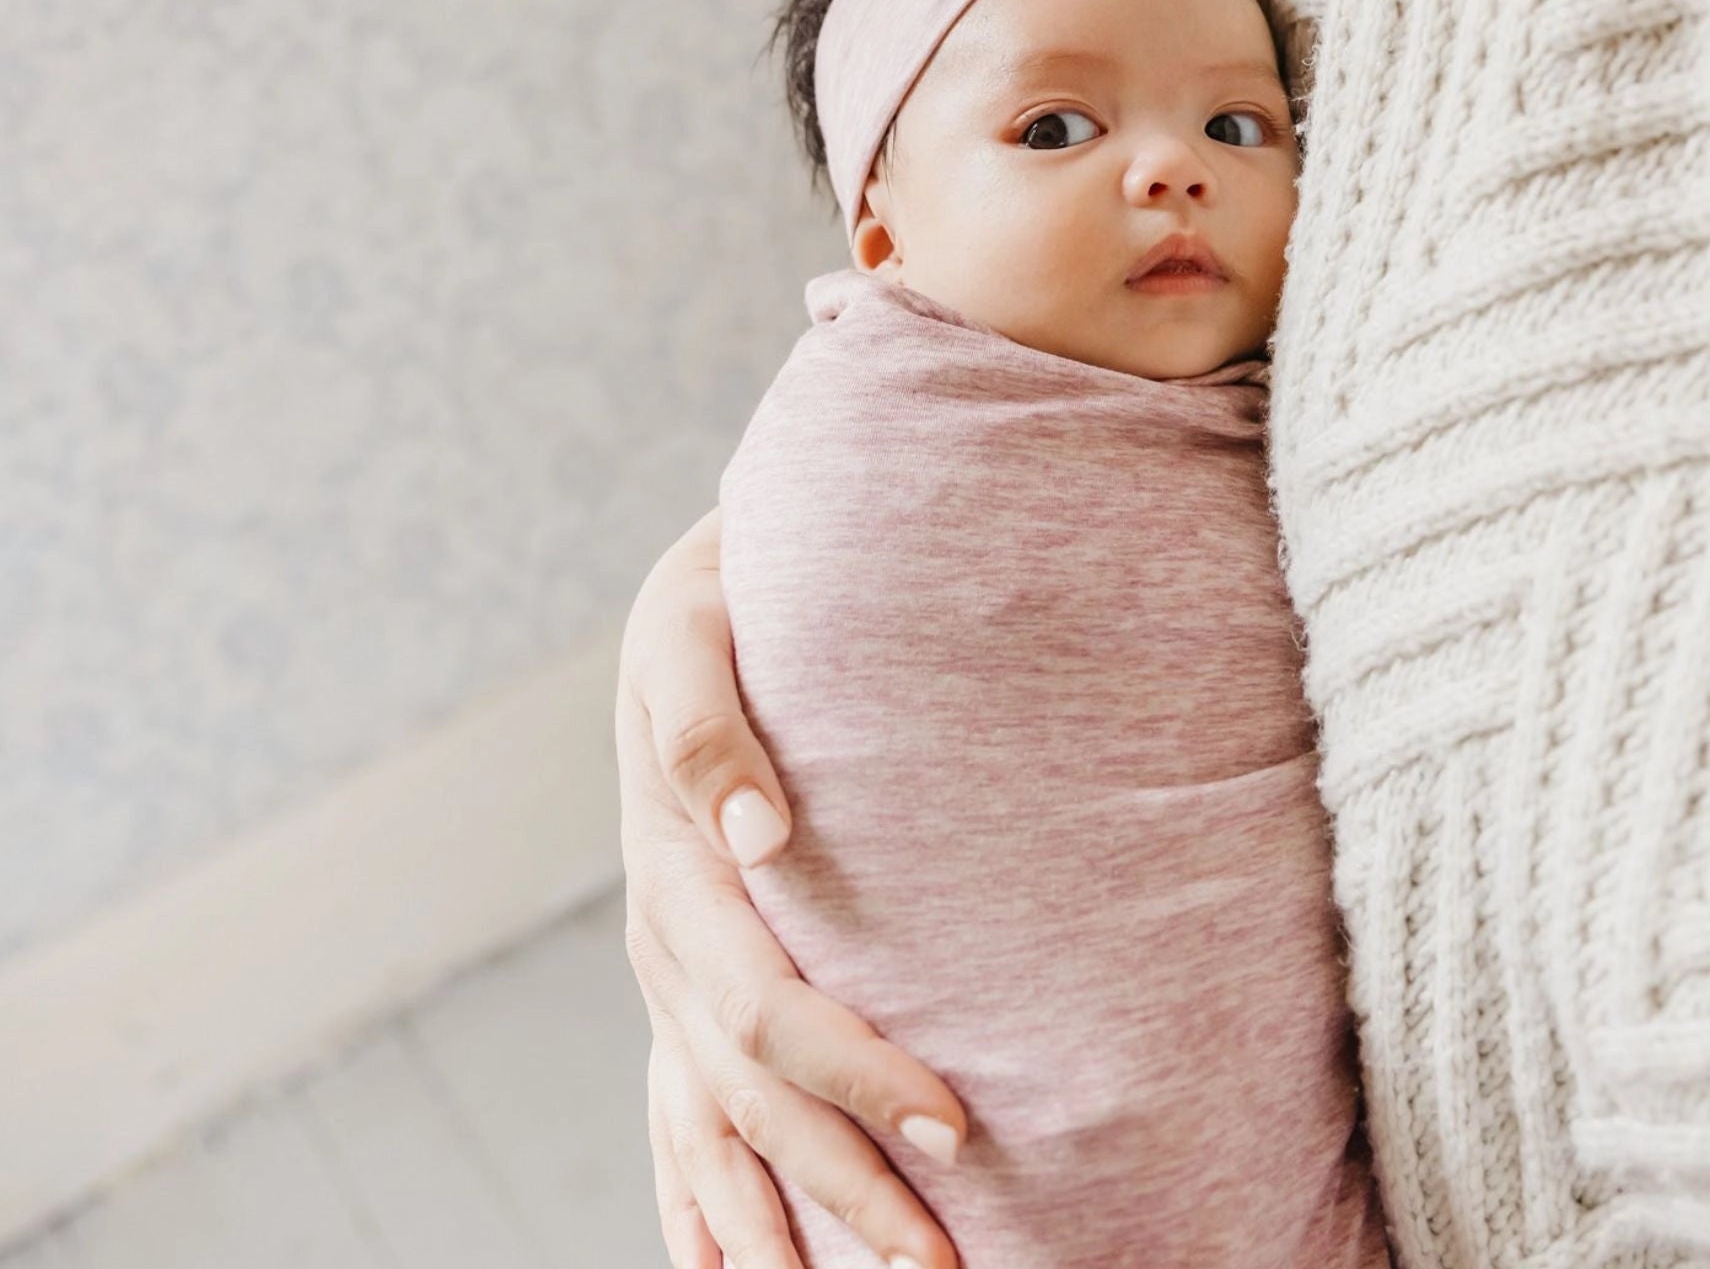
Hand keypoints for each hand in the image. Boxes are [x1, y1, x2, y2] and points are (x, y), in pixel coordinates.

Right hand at [618, 508, 966, 1268]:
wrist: (694, 596)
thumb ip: (711, 728)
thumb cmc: (717, 606)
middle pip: (752, 1100)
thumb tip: (757, 838)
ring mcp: (665, 977)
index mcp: (678, 874)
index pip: (769, 1006)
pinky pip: (674, 1115)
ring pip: (715, 1131)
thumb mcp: (691, 632)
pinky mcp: (676, 982)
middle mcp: (665, 946)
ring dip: (779, 1229)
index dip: (855, 1074)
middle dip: (843, 1190)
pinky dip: (699, 1204)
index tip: (953, 1126)